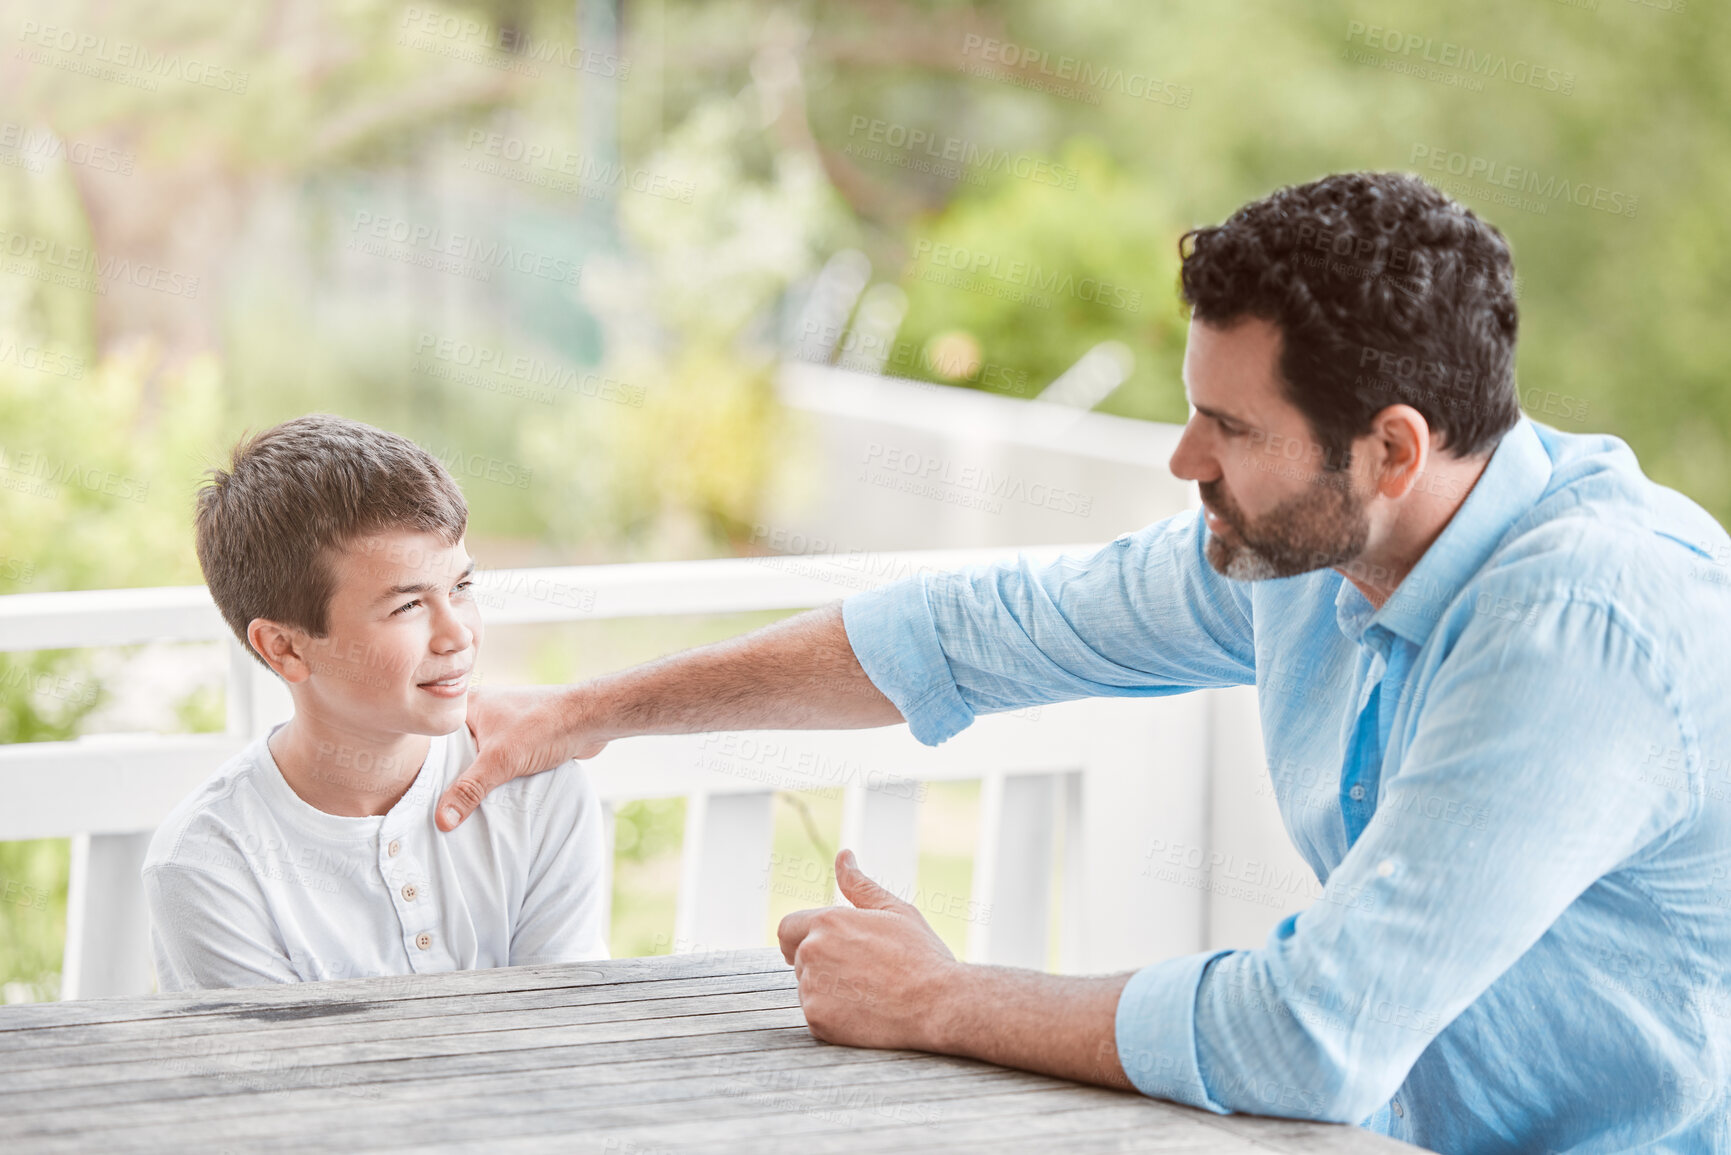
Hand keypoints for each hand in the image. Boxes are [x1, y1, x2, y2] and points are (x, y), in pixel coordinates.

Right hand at [436, 684, 608, 830]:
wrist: (591, 718)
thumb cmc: (545, 726)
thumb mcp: (500, 761)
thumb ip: (469, 790)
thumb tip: (442, 819)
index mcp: (468, 705)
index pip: (433, 737)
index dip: (423, 763)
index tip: (413, 790)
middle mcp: (483, 711)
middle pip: (455, 750)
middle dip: (451, 775)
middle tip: (432, 805)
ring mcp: (503, 724)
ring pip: (478, 757)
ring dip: (476, 777)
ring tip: (458, 805)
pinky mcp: (521, 738)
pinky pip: (499, 761)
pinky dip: (495, 776)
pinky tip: (488, 797)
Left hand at [776, 849, 963, 1051]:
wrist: (939, 1004)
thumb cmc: (921, 955)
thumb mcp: (894, 911)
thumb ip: (860, 885)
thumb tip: (843, 856)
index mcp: (827, 921)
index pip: (787, 929)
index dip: (800, 938)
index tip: (821, 949)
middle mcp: (811, 952)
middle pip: (800, 960)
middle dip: (824, 964)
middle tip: (864, 974)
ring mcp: (812, 989)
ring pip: (808, 989)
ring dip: (829, 991)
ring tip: (870, 993)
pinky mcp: (817, 1021)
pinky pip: (817, 1015)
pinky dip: (835, 1016)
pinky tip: (866, 1012)